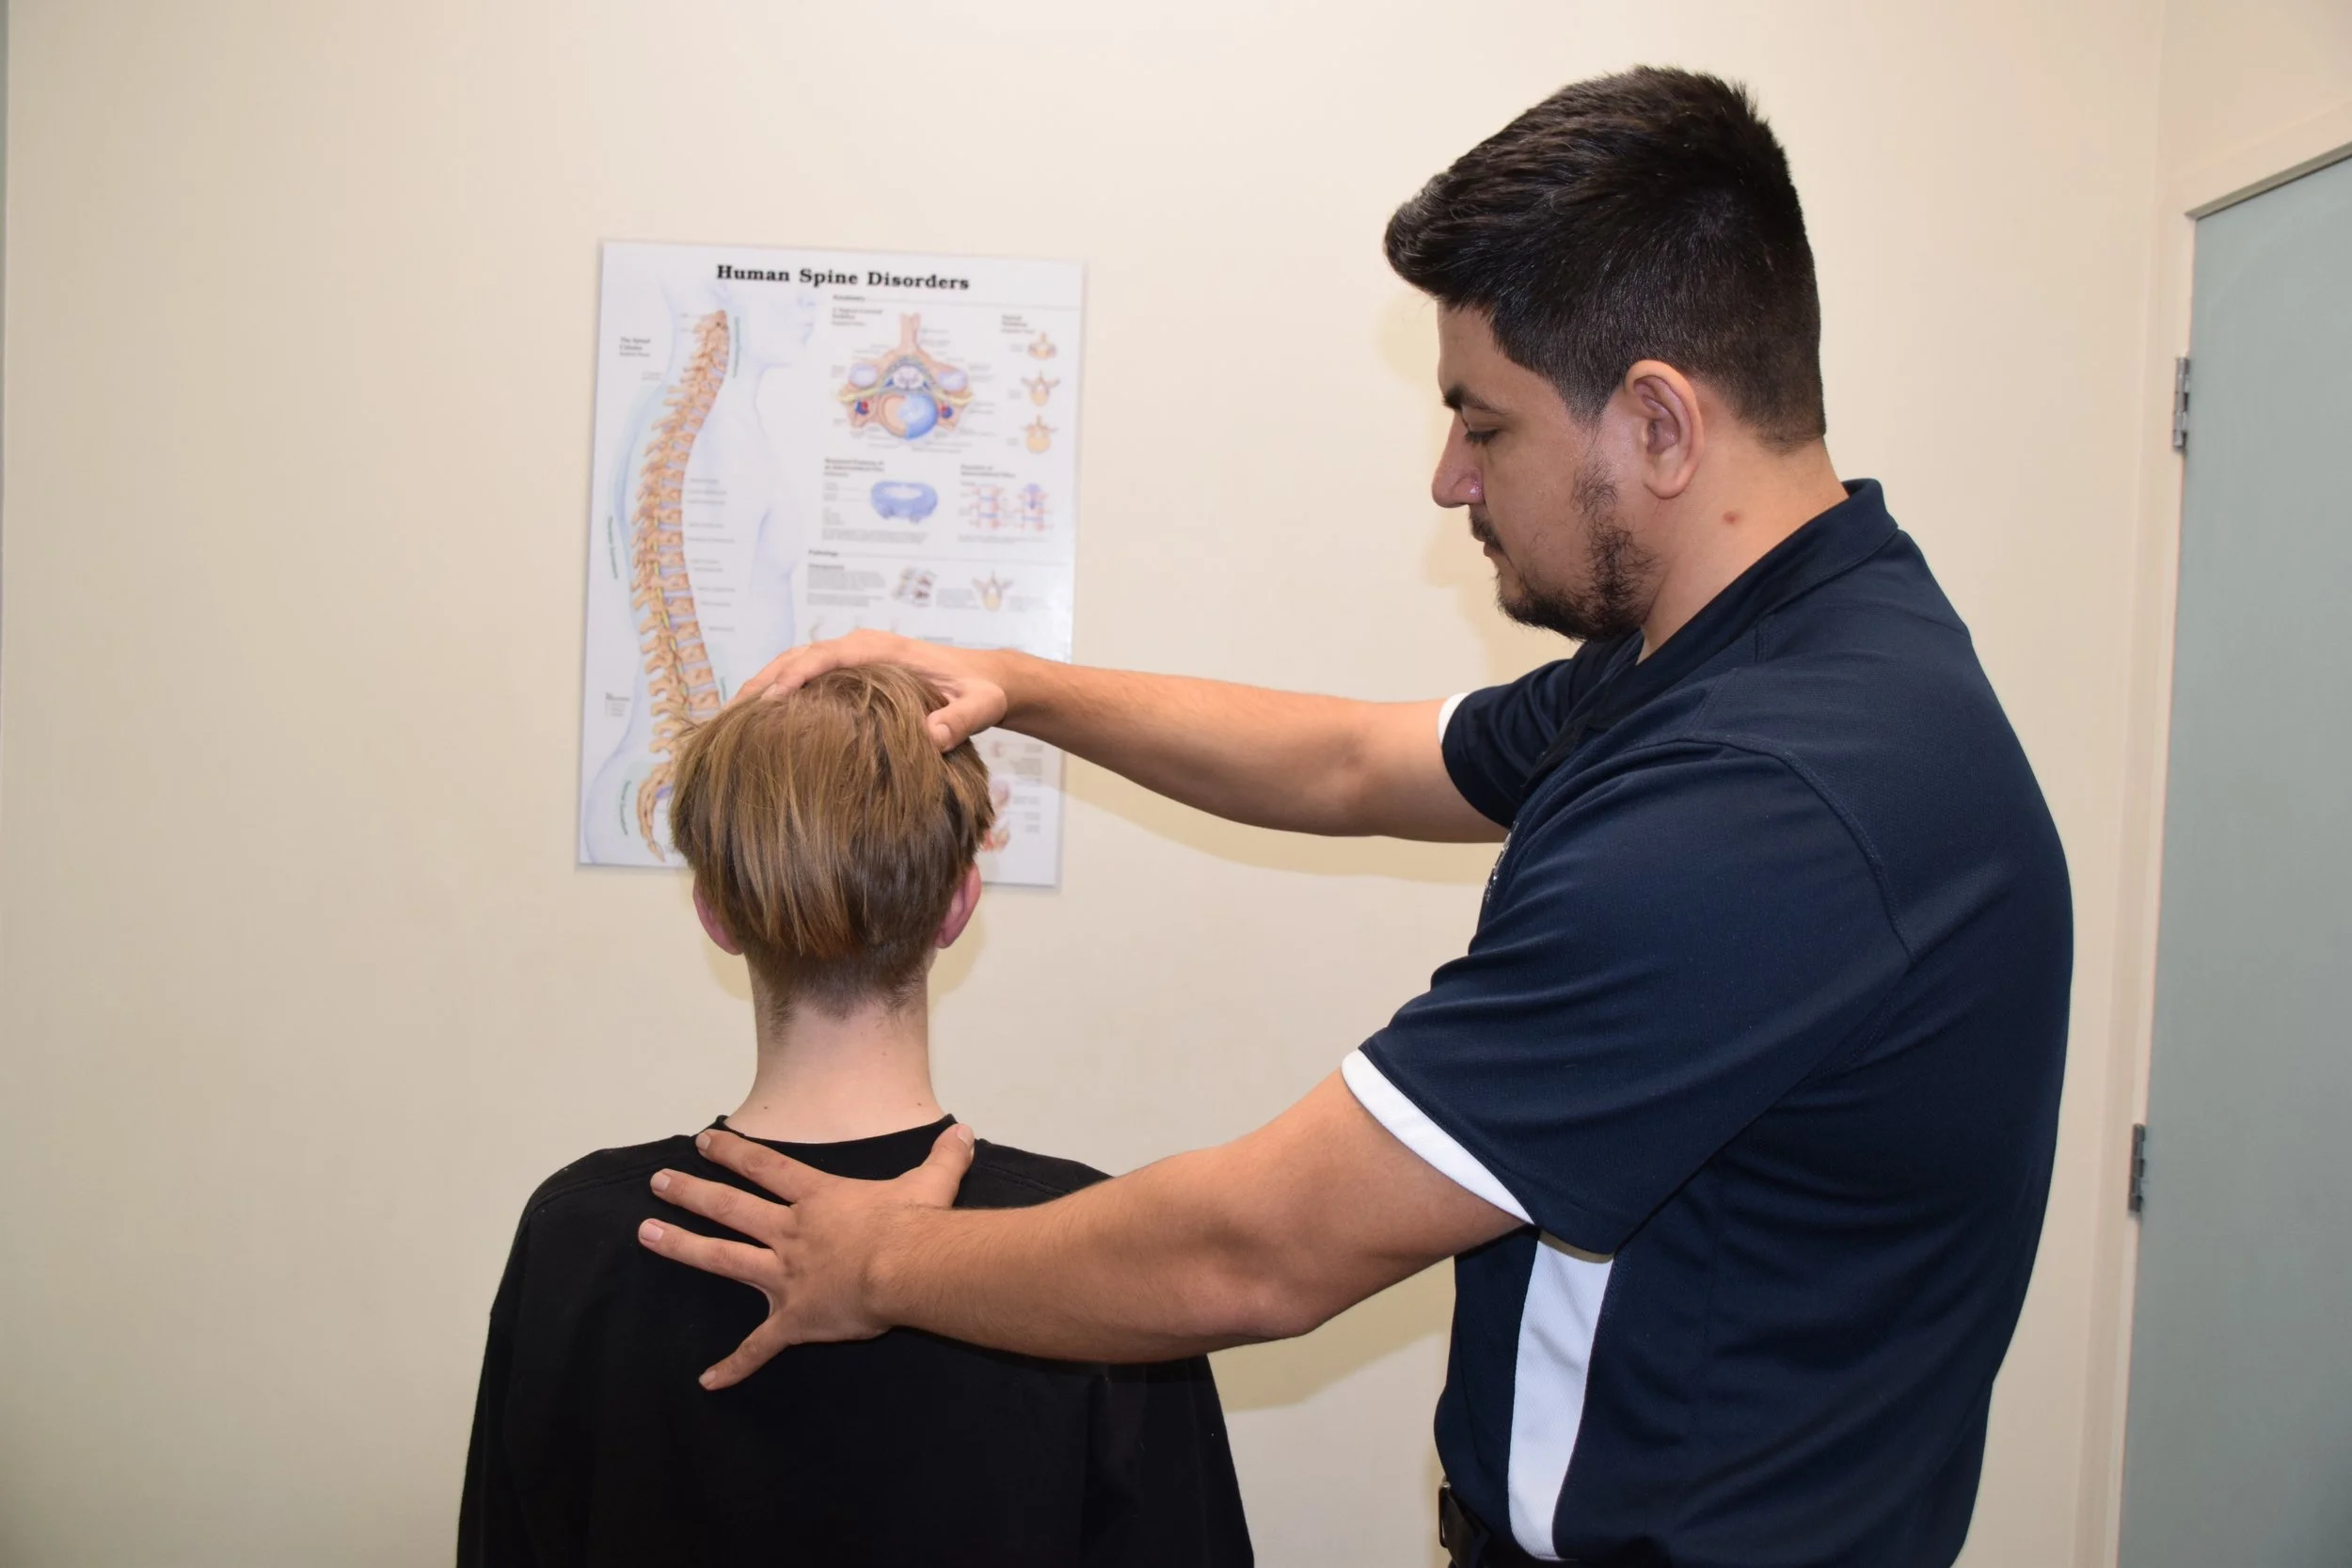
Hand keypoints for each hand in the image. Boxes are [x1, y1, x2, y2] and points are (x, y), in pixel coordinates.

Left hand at [637, 1122, 975, 1387]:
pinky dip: (734, 1366)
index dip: (734, 1153)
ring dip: (682, 1246)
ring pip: (723, 1258)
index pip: (767, 1169)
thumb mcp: (933, 1181)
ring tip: (646, 1234)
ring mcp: (786, 1275)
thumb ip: (944, 1157)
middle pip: (730, 1207)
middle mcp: (791, 1233)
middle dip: (691, 1192)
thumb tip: (965, 1133)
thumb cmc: (917, 1223)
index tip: (704, 1141)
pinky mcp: (793, 1318)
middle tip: (657, 1182)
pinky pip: (759, 1346)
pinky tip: (708, 1381)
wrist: (909, 1265)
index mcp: (818, 1200)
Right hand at [728, 630, 1010, 748]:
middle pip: (797, 658)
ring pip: (794, 667)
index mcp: (881, 650)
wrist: (985, 680)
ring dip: (762, 688)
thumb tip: (932, 738)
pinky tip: (759, 723)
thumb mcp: (980, 707)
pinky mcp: (849, 675)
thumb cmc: (981, 693)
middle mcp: (860, 648)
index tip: (767, 701)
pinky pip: (805, 678)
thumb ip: (961, 721)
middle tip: (729, 716)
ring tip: (730, 722)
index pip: (825, 656)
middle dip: (761, 682)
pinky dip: (778, 693)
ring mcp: (852, 659)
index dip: (793, 676)